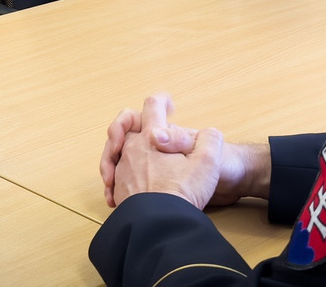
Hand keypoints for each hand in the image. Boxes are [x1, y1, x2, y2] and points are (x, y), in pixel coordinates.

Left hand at [99, 93, 223, 210]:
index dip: (162, 101)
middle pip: (126, 124)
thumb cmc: (183, 192)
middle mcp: (132, 148)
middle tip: (147, 133)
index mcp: (153, 136)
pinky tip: (136, 184)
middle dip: (135, 124)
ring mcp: (122, 168)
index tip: (169, 105)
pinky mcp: (118, 188)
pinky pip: (115, 174)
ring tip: (144, 161)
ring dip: (126, 151)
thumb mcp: (208, 161)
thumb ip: (210, 139)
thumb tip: (207, 133)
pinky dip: (122, 175)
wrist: (161, 224)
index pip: (153, 105)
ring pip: (118, 150)